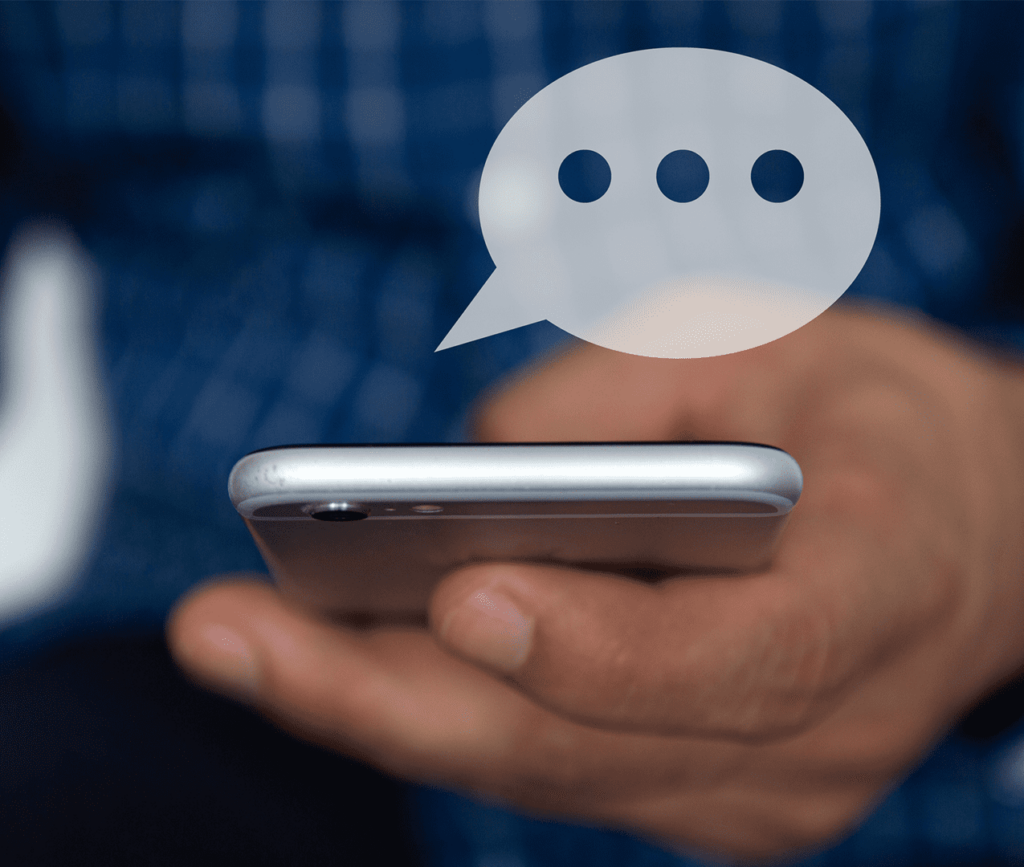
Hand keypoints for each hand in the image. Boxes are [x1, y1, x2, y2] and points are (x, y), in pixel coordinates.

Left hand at [168, 304, 1023, 861]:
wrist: (976, 536)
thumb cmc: (874, 419)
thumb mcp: (771, 343)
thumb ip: (619, 398)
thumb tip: (465, 475)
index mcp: (881, 593)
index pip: (739, 661)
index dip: (597, 645)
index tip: (457, 594)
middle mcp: (819, 733)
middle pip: (584, 741)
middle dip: (388, 695)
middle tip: (225, 635)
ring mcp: (757, 790)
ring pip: (539, 768)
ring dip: (380, 709)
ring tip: (239, 642)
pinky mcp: (697, 792)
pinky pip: (543, 761)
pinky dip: (434, 710)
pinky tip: (331, 658)